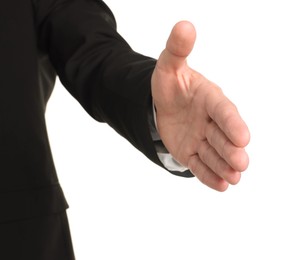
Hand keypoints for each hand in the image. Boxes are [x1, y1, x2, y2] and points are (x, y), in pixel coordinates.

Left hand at [151, 21, 249, 190]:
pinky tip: (220, 186)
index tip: (243, 137)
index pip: (223, 111)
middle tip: (241, 163)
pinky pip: (200, 165)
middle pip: (223, 137)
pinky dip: (209, 175)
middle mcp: (210, 121)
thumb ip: (177, 49)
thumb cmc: (170, 85)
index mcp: (209, 99)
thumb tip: (184, 25)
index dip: (232, 123)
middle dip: (231, 149)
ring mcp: (202, 139)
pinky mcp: (191, 153)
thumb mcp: (169, 66)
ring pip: (214, 154)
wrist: (163, 104)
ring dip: (223, 166)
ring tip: (233, 179)